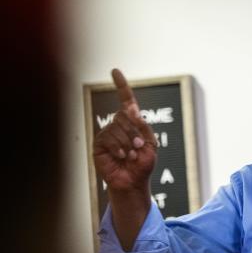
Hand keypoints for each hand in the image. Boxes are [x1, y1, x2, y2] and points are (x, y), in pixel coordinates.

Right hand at [93, 69, 157, 193]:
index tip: (114, 71)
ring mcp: (107, 134)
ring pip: (116, 127)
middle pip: (123, 116)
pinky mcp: (99, 144)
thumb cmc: (142, 164)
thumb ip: (142, 126)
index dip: (121, 85)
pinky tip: (121, 157)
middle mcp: (118, 125)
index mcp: (132, 123)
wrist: (133, 182)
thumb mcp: (150, 143)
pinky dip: (118, 148)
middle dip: (134, 132)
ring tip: (131, 155)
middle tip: (139, 147)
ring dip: (128, 143)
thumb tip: (130, 108)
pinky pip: (107, 138)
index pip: (125, 100)